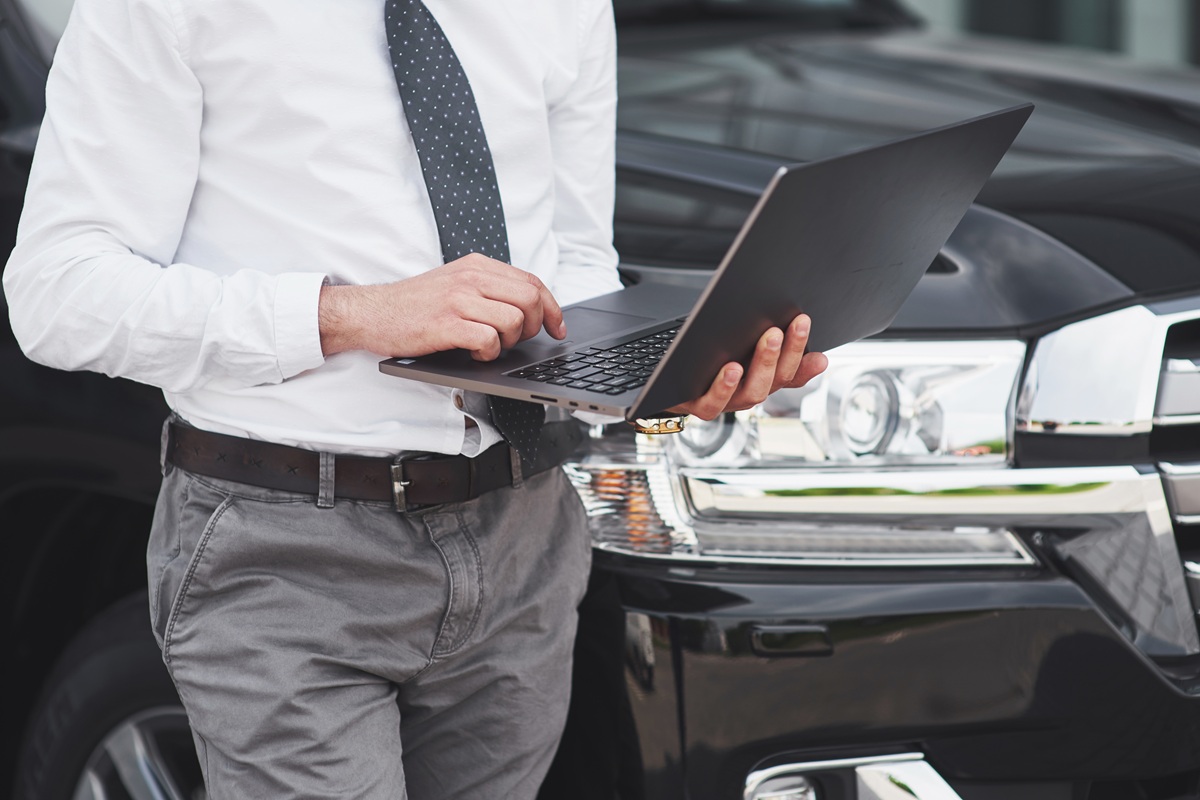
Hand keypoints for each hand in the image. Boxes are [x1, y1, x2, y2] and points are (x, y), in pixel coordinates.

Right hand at [318, 253, 564, 359]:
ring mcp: (458, 300)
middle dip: (533, 327)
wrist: (372, 312)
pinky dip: (489, 353)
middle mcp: (471, 278)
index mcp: (477, 266)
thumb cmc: (414, 304)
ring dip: (508, 342)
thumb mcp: (456, 284)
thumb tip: (529, 308)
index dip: (551, 308)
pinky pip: (489, 340)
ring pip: (513, 321)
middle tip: (516, 340)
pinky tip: (474, 353)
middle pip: (530, 300)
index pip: (532, 282)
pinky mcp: (446, 324)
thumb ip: (489, 289)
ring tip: (488, 346)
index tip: (556, 328)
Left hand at [667, 314, 827, 419]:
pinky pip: (715, 403)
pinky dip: (725, 386)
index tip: (819, 349)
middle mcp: (749, 392)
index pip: (793, 374)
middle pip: (777, 379)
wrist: (666, 380)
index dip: (808, 365)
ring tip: (770, 338)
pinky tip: (731, 368)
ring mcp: (726, 402)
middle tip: (794, 324)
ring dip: (765, 364)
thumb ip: (766, 338)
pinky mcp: (699, 406)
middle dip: (789, 350)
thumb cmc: (706, 357)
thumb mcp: (739, 344)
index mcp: (762, 378)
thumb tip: (795, 321)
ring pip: (753, 392)